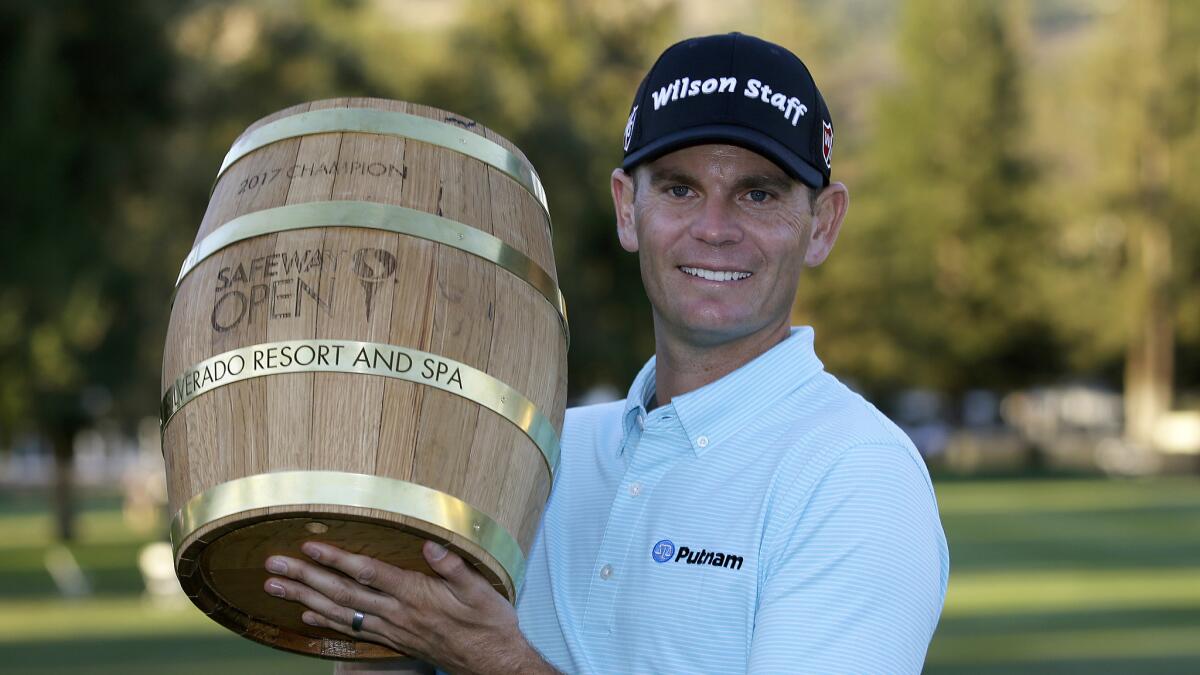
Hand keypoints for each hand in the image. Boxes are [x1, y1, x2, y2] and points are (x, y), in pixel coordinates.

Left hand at [263, 540, 555, 674]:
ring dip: (305, 598)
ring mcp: (391, 629)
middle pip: (342, 593)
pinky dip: (326, 622)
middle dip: (306, 577)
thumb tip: (430, 543)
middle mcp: (396, 613)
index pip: (368, 573)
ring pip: (340, 612)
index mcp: (415, 595)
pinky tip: (307, 615)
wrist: (492, 662)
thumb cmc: (489, 624)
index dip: (337, 559)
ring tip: (277, 586)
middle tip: (275, 565)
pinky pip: (351, 630)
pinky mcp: (392, 639)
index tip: (310, 546)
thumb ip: (453, 567)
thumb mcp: (481, 590)